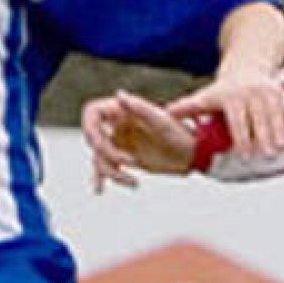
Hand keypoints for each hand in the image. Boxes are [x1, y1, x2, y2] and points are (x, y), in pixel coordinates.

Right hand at [81, 90, 196, 193]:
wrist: (193, 156)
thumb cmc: (182, 135)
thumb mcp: (161, 121)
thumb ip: (139, 107)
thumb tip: (119, 95)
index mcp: (125, 110)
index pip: (93, 112)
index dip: (90, 127)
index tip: (100, 144)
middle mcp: (119, 124)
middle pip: (95, 139)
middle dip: (108, 155)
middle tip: (129, 162)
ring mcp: (121, 141)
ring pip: (99, 156)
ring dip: (111, 172)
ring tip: (132, 180)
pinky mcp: (124, 157)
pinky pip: (105, 167)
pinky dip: (102, 178)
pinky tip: (100, 188)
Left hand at [166, 68, 283, 158]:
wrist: (246, 67)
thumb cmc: (223, 91)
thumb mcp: (205, 98)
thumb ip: (187, 108)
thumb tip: (166, 114)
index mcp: (231, 97)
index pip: (237, 122)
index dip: (241, 139)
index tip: (244, 156)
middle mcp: (250, 93)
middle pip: (257, 119)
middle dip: (263, 138)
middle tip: (268, 156)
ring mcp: (267, 91)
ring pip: (274, 113)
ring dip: (279, 131)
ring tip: (282, 148)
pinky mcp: (280, 91)